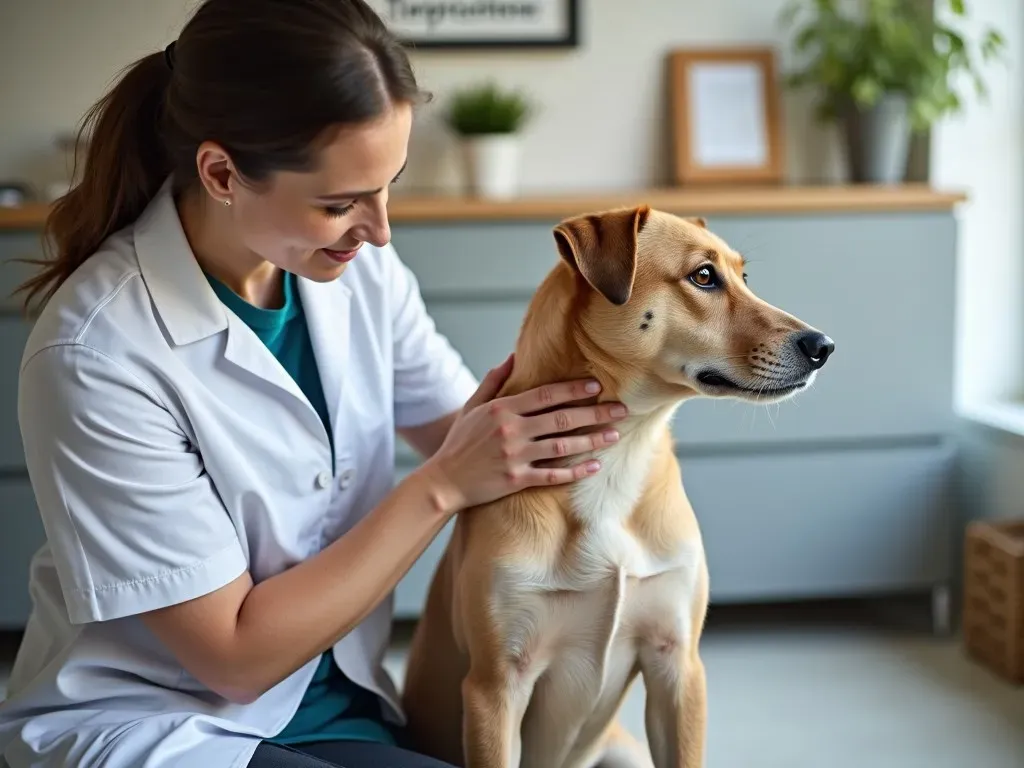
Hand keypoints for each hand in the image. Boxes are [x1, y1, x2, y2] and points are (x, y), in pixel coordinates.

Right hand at [421, 354, 627, 510]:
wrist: (443, 481)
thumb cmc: (459, 442)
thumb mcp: (472, 406)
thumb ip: (493, 381)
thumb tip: (512, 357)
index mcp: (502, 410)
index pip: (544, 395)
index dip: (572, 389)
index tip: (596, 386)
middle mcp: (511, 431)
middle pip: (560, 419)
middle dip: (594, 413)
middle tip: (621, 409)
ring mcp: (515, 457)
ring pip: (561, 446)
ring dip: (591, 440)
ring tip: (614, 435)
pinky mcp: (516, 480)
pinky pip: (552, 475)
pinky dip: (574, 471)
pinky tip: (594, 465)